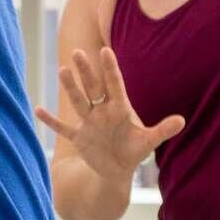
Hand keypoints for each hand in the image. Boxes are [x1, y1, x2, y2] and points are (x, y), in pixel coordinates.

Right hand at [33, 47, 184, 182]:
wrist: (117, 169)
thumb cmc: (134, 151)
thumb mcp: (148, 141)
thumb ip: (162, 130)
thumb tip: (182, 121)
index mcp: (120, 109)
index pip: (115, 85)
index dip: (110, 69)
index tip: (106, 51)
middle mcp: (102, 111)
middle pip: (93, 88)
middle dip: (86, 71)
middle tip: (77, 52)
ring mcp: (89, 122)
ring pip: (78, 101)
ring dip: (70, 87)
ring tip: (62, 70)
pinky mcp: (79, 136)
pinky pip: (62, 127)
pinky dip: (50, 120)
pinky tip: (37, 109)